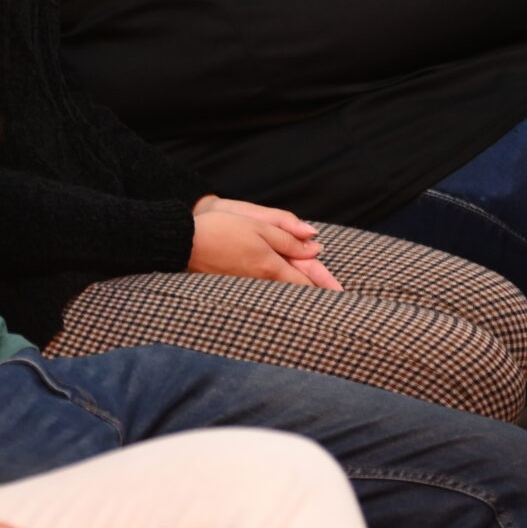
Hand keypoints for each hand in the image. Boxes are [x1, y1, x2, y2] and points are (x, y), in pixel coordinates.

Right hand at [189, 196, 341, 287]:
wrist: (183, 245)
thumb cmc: (220, 231)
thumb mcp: (258, 226)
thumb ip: (288, 238)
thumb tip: (316, 247)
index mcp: (272, 266)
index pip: (307, 282)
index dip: (326, 287)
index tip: (343, 295)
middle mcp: (262, 282)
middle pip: (296, 292)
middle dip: (316, 295)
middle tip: (336, 300)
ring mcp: (247, 288)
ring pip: (280, 294)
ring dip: (298, 296)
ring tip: (315, 301)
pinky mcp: (234, 288)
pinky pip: (263, 293)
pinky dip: (277, 294)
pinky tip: (280, 293)